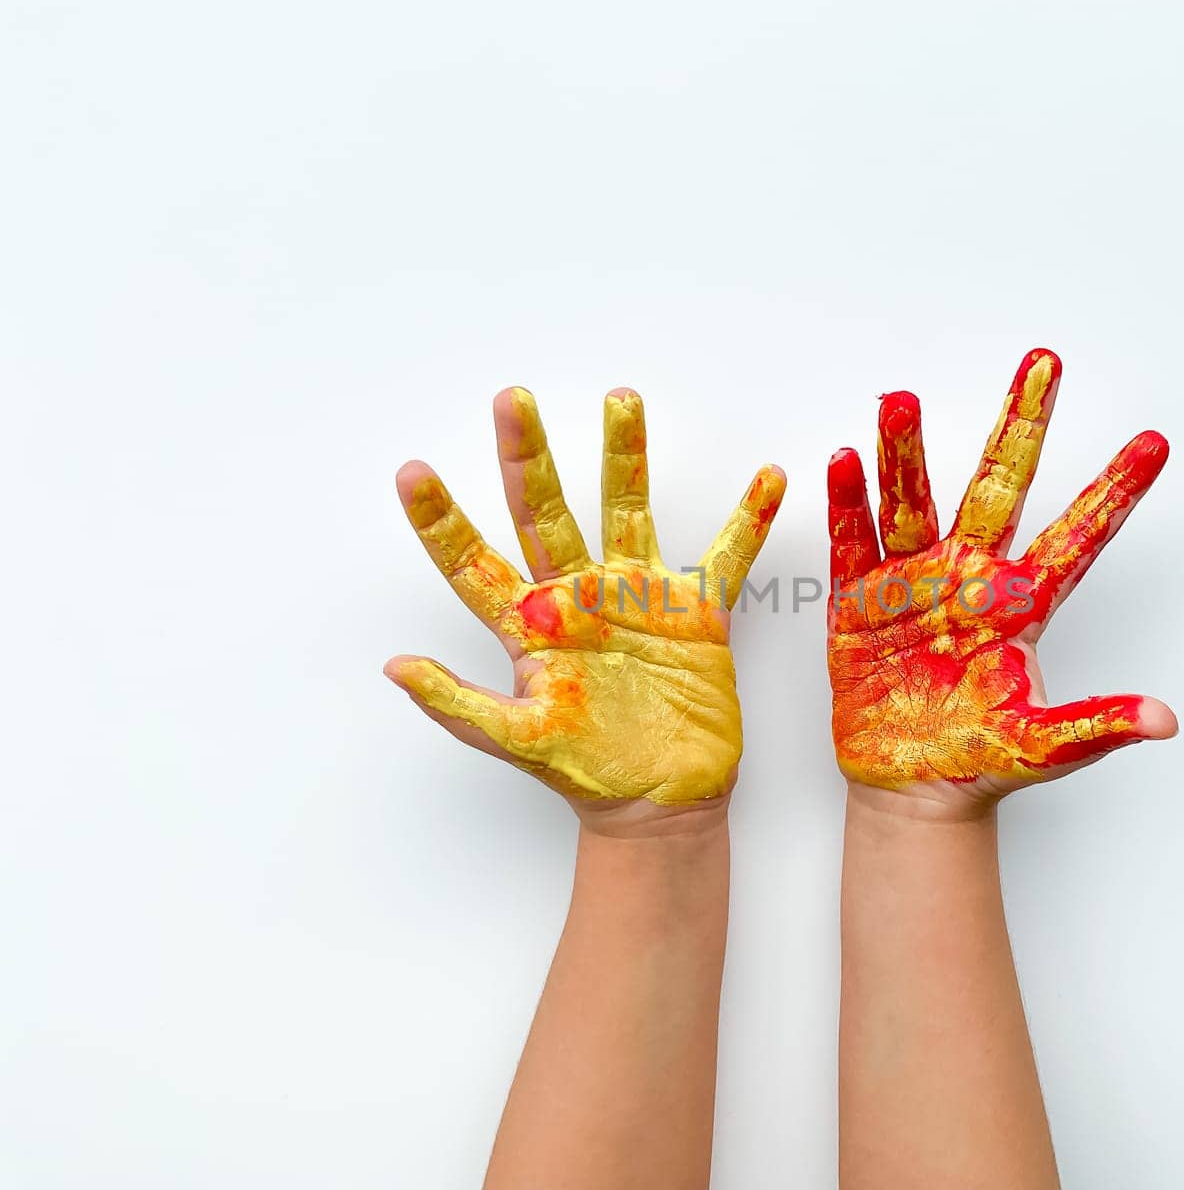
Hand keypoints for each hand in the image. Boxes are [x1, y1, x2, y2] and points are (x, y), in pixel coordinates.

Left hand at [386, 386, 784, 815]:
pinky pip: (726, 555)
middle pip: (546, 512)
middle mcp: (578, 597)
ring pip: (628, 509)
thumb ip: (460, 705)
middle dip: (528, 457)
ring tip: (620, 399)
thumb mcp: (519, 742)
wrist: (660, 803)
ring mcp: (637, 597)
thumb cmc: (588, 774)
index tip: (411, 473)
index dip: (441, 521)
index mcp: (530, 626)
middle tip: (511, 400)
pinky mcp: (696, 612)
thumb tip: (395, 667)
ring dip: (626, 455)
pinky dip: (749, 519)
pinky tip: (769, 479)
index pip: (474, 563)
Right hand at [826, 348, 1174, 813]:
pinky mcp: (859, 603)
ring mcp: (913, 583)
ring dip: (905, 452)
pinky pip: (852, 544)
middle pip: (998, 486)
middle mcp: (969, 577)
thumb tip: (1164, 721)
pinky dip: (848, 505)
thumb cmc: (979, 760)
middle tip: (1042, 363)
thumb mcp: (1044, 746)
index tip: (1154, 443)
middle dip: (1019, 424)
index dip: (1114, 491)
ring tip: (900, 400)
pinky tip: (845, 461)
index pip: (1078, 536)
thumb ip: (1097, 725)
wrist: (910, 785)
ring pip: (912, 502)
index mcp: (1020, 604)